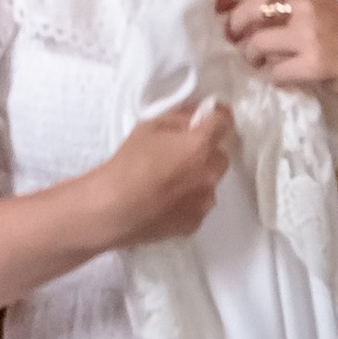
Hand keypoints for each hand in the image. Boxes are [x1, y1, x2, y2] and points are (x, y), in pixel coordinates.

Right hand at [88, 97, 232, 249]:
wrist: (115, 210)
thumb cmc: (129, 164)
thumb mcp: (149, 127)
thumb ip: (179, 118)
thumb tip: (196, 116)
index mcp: (198, 147)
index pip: (223, 123)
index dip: (218, 116)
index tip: (213, 115)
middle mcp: (209, 175)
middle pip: (220, 157)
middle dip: (206, 152)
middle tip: (182, 153)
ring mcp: (205, 202)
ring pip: (210, 183)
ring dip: (198, 178)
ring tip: (170, 181)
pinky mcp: (196, 223)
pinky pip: (199, 204)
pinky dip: (189, 199)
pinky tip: (167, 200)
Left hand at [218, 0, 337, 113]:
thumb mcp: (318, 6)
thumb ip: (285, 0)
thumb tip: (238, 3)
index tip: (221, 10)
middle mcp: (306, 4)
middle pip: (248, 11)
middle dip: (234, 29)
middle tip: (235, 41)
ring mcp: (311, 34)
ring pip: (257, 43)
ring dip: (251, 55)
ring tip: (257, 61)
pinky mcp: (314, 64)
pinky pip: (275, 71)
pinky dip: (272, 76)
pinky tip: (280, 76)